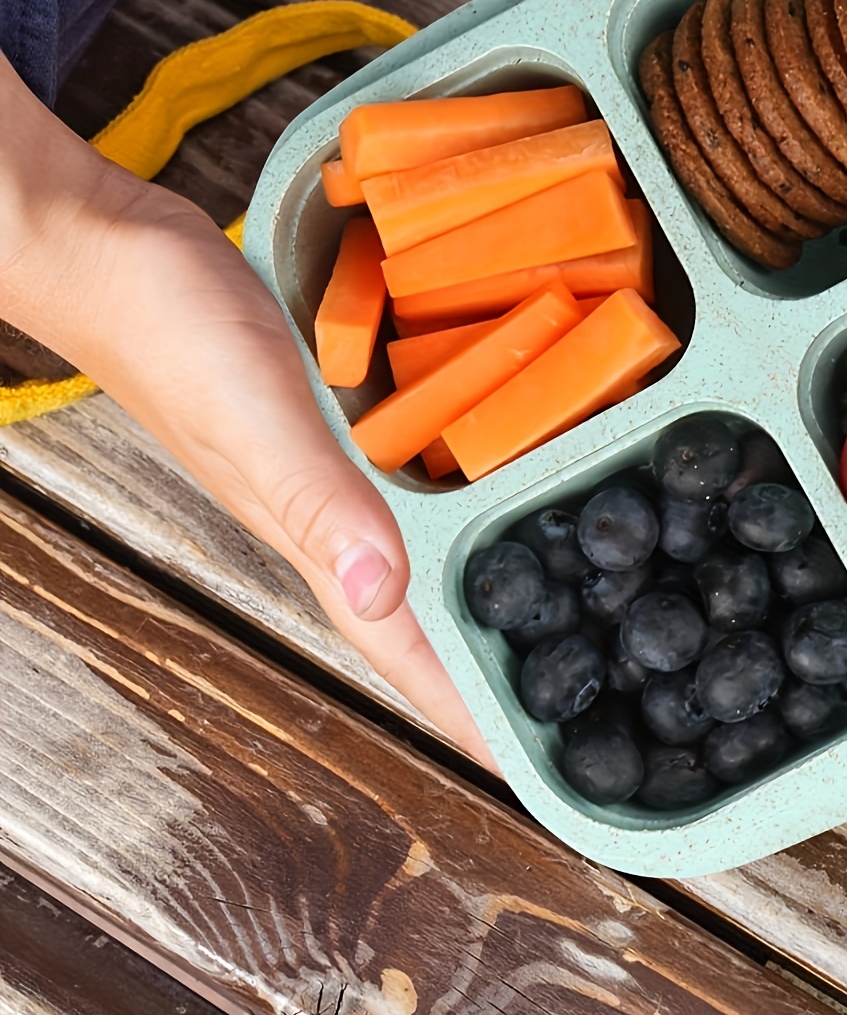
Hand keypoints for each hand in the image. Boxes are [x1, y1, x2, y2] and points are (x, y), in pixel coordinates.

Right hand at [0, 63, 495, 766]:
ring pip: (418, 546)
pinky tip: (494, 474)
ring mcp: (328, 465)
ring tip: (554, 607)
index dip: (462, 708)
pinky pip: (408, 472)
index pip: (398, 646)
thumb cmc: (170, 327)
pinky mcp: (332, 413)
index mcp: (311, 530)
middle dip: (484, 664)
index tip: (531, 768)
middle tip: (567, 696)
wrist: (110, 246)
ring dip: (475, 587)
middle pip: (418, 612)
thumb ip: (317, 500)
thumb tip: (384, 593)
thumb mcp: (257, 411)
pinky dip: (457, 492)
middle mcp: (326, 511)